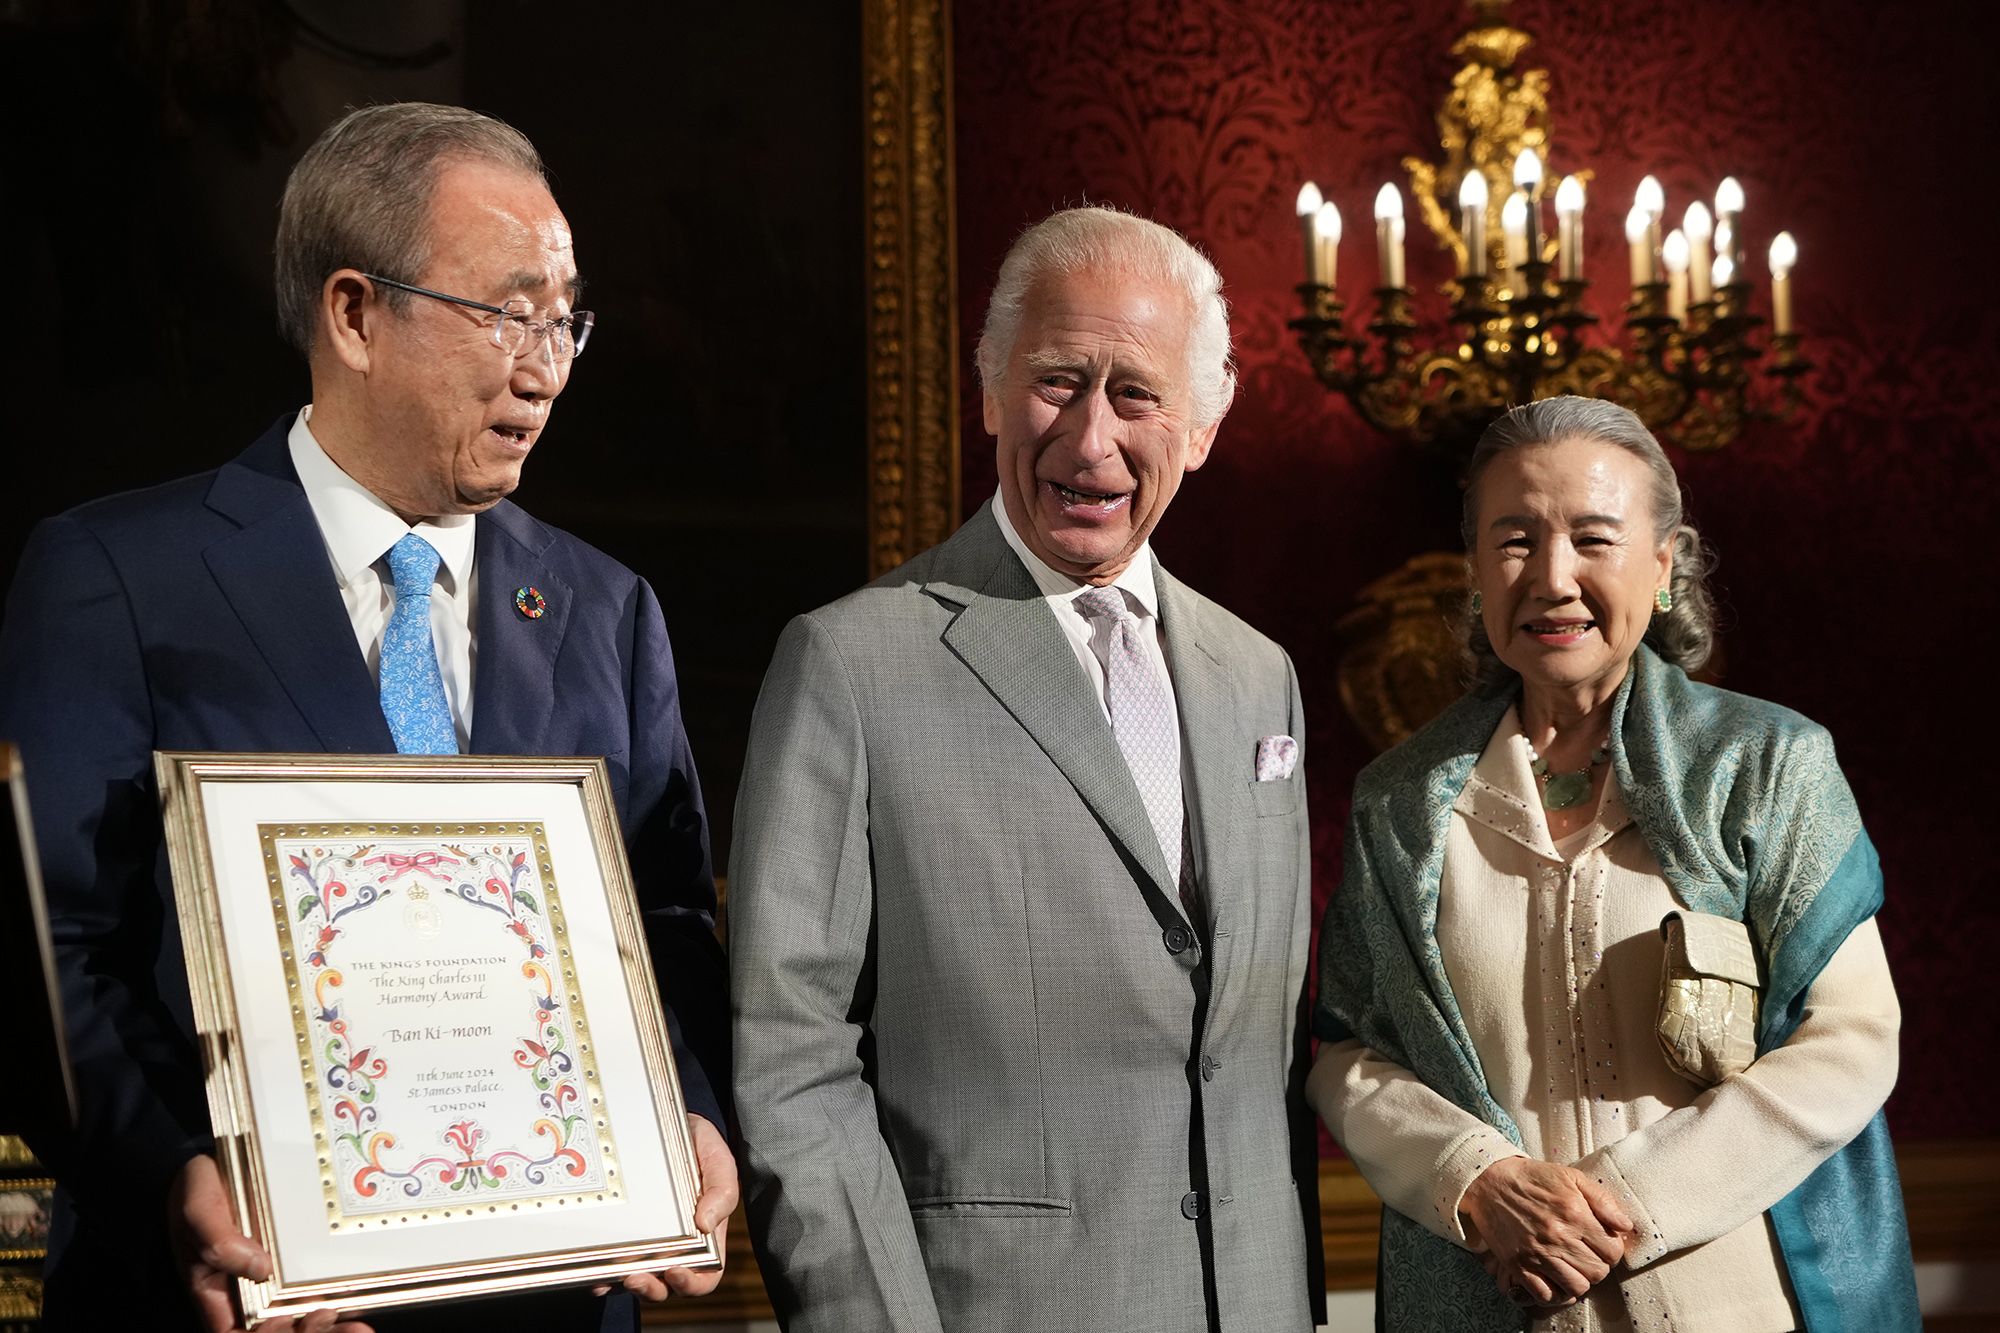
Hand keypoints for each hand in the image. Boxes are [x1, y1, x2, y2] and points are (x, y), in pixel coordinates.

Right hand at [170, 1154, 372, 1332]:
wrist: (215, 1165)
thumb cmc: (197, 1193)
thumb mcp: (198, 1213)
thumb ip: (219, 1242)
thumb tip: (261, 1268)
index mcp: (217, 1292)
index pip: (237, 1332)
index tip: (283, 1323)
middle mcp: (249, 1292)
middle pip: (277, 1330)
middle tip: (327, 1317)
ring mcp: (276, 1278)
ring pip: (302, 1318)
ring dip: (328, 1328)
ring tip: (356, 1329)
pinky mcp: (298, 1261)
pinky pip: (318, 1289)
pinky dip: (339, 1302)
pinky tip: (360, 1314)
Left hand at [596, 1113, 737, 1300]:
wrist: (667, 1125)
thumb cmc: (700, 1148)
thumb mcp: (719, 1163)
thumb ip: (722, 1191)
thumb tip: (706, 1224)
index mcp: (705, 1239)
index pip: (704, 1276)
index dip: (691, 1283)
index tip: (676, 1270)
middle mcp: (675, 1248)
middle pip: (665, 1286)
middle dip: (651, 1289)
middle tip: (636, 1277)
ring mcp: (646, 1245)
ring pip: (636, 1281)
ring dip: (623, 1285)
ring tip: (612, 1276)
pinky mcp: (621, 1236)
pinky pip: (609, 1265)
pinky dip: (601, 1276)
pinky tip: (593, 1274)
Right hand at [1459, 1157, 1631, 1307]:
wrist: (1489, 1181)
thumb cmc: (1532, 1178)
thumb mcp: (1571, 1177)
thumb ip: (1603, 1200)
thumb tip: (1625, 1226)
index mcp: (1574, 1214)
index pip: (1612, 1251)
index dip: (1612, 1250)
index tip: (1602, 1244)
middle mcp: (1557, 1236)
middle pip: (1598, 1272)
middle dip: (1598, 1265)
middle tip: (1587, 1254)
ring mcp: (1537, 1253)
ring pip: (1577, 1287)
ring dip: (1580, 1280)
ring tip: (1573, 1267)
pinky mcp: (1518, 1265)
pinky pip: (1546, 1295)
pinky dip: (1556, 1293)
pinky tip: (1556, 1280)